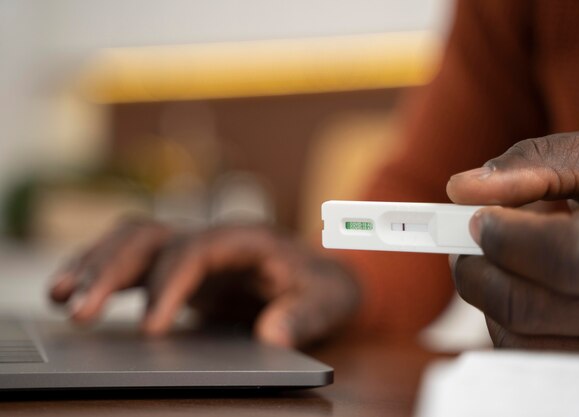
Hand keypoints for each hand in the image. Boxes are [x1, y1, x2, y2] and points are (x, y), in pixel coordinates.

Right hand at [49, 220, 359, 347]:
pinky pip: (133, 260)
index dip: (171, 284)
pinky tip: (72, 292)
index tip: (151, 328)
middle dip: (114, 269)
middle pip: (154, 237)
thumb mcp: (327, 302)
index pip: (199, 250)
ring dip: (95, 263)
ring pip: (134, 240)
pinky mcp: (180, 269)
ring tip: (59, 297)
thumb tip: (272, 335)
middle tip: (81, 311)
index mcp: (248, 239)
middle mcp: (213, 238)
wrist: (322, 279)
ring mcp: (194, 251)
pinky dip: (101, 271)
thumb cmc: (324, 288)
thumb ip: (303, 315)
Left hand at [446, 125, 578, 351]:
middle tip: (471, 237)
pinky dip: (503, 319)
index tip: (477, 218)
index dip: (504, 238)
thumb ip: (534, 165)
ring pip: (513, 338)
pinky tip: (524, 285)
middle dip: (476, 266)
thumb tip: (462, 188)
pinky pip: (522, 355)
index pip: (564, 258)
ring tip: (508, 257)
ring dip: (487, 294)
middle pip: (522, 306)